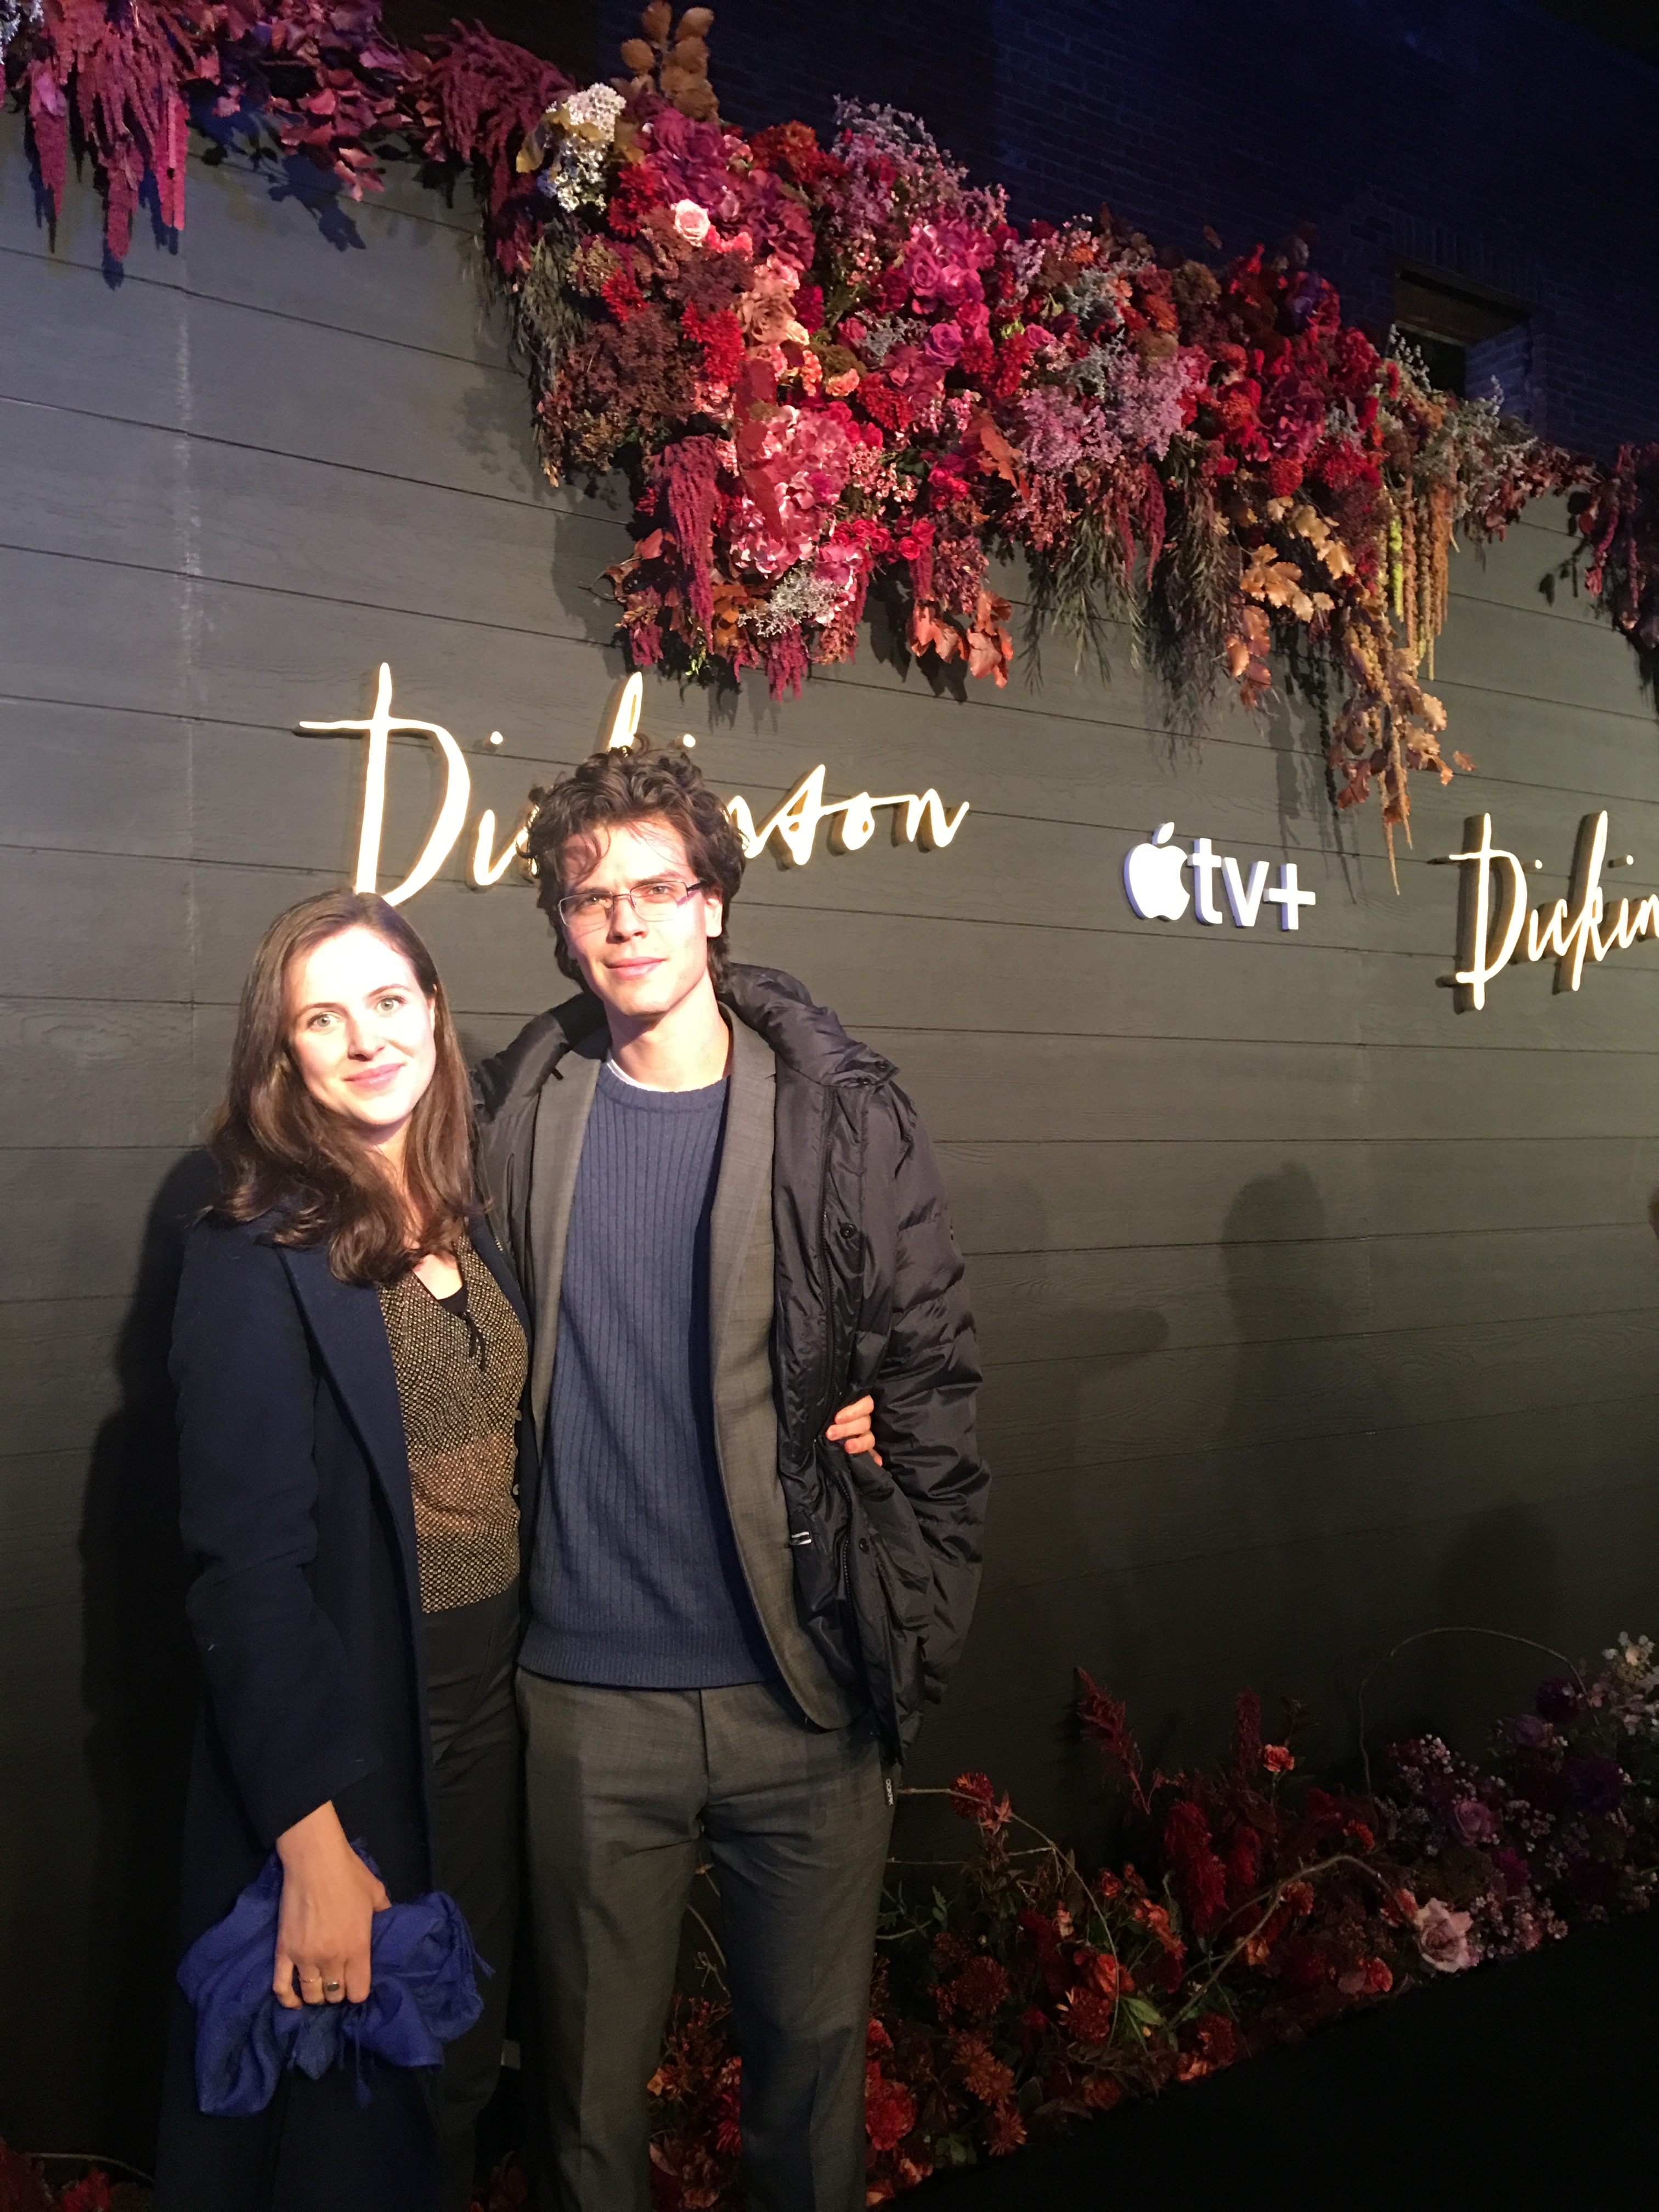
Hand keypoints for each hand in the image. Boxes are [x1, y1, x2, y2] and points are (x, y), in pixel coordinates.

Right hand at [272, 1802, 389, 2009]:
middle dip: (338, 1991)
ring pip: (310, 1995)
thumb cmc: (349, 1874)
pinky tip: (294, 2001)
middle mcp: (331, 1959)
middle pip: (334, 1996)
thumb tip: (388, 1922)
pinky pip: (281, 1987)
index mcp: (357, 1948)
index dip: (358, 1991)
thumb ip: (384, 1913)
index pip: (358, 1993)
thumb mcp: (376, 1894)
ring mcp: (305, 1957)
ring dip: (316, 1995)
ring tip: (319, 1986)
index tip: (357, 1982)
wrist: (314, 1860)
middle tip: (338, 1979)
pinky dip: (287, 1998)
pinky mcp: (283, 1952)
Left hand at [827, 1393, 881, 1467]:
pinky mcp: (865, 1447)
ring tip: (847, 1448)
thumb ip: (831, 1404)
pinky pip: (873, 1452)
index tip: (837, 1419)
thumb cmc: (823, 1409)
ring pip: (869, 1437)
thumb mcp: (828, 1404)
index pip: (865, 1404)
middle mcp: (864, 1418)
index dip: (853, 1412)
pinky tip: (877, 1462)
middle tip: (830, 1434)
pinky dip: (874, 1456)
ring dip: (859, 1443)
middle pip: (864, 1423)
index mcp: (858, 1403)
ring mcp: (866, 1433)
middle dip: (847, 1429)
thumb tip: (824, 1401)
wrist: (815, 1422)